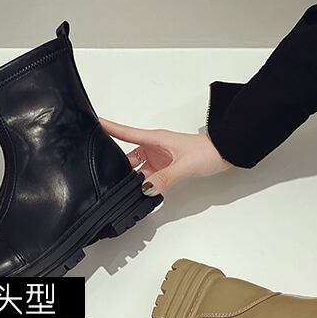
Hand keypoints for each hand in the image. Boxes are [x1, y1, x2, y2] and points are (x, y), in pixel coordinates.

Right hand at [100, 118, 230, 195]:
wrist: (224, 153)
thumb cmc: (206, 152)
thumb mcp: (184, 165)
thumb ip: (165, 178)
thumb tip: (147, 189)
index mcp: (155, 139)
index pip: (126, 133)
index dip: (109, 128)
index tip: (93, 123)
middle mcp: (153, 148)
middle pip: (127, 156)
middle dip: (117, 165)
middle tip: (104, 176)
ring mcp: (158, 158)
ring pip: (137, 169)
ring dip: (132, 179)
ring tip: (122, 190)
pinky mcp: (164, 168)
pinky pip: (148, 177)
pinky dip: (144, 185)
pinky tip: (140, 194)